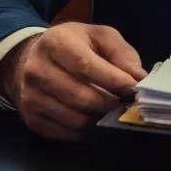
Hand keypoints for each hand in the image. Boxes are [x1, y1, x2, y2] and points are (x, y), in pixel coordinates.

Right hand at [0, 22, 148, 141]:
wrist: (32, 59)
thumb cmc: (74, 45)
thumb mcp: (99, 36)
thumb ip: (122, 53)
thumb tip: (139, 79)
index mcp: (55, 43)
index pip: (85, 66)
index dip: (113, 80)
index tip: (133, 88)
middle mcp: (37, 70)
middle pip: (81, 97)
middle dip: (110, 103)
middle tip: (126, 103)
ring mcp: (31, 97)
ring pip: (75, 119)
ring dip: (101, 119)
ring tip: (113, 111)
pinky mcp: (31, 119)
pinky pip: (66, 133)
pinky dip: (87, 132)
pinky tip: (96, 120)